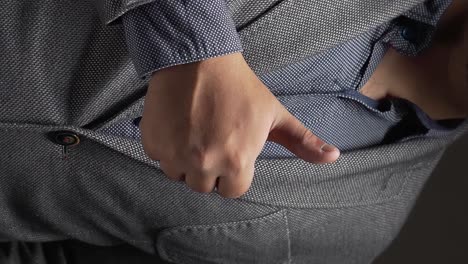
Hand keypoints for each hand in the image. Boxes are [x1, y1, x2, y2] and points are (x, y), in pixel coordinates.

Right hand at [140, 52, 339, 197]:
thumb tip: (333, 156)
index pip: (233, 190)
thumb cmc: (240, 87)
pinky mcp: (154, 143)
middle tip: (213, 140)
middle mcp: (204, 163)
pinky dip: (167, 147)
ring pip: (180, 174)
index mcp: (237, 161)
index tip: (231, 151)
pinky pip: (160, 158)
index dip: (234, 171)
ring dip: (186, 161)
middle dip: (210, 168)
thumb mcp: (274, 114)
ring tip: (196, 133)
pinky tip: (178, 126)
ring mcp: (175, 154)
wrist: (199, 60)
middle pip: (205, 185)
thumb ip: (303, 141)